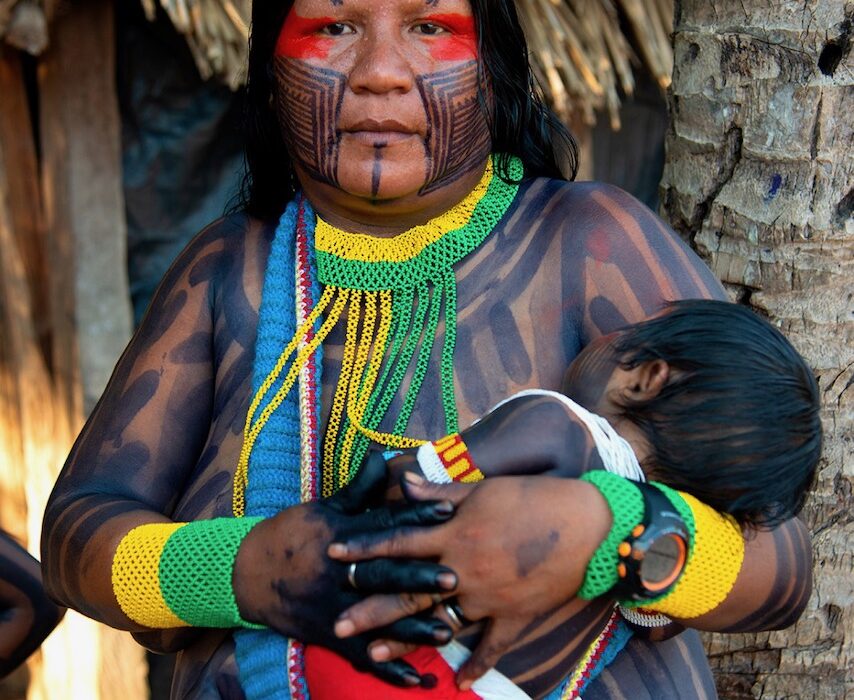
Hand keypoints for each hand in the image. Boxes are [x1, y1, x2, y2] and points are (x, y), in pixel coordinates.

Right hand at [232, 453, 458, 686]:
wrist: (246, 573)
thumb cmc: (291, 535)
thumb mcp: (323, 507)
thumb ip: (358, 490)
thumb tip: (382, 459)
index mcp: (341, 536)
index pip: (383, 525)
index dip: (416, 517)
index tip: (448, 511)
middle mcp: (338, 572)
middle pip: (383, 574)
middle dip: (418, 577)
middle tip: (454, 578)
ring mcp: (333, 606)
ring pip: (377, 618)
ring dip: (412, 628)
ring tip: (447, 633)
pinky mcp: (328, 633)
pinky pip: (360, 655)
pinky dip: (388, 668)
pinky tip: (416, 680)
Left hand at [327, 473, 611, 688]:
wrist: (588, 526)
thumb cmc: (535, 499)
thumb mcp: (485, 489)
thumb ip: (442, 496)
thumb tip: (406, 486)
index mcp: (456, 535)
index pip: (399, 541)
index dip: (364, 546)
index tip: (333, 552)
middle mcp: (464, 570)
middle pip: (408, 591)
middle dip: (370, 608)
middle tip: (337, 624)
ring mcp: (489, 599)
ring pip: (439, 622)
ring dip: (406, 639)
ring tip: (374, 654)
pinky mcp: (515, 617)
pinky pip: (492, 647)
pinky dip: (476, 664)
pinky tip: (457, 682)